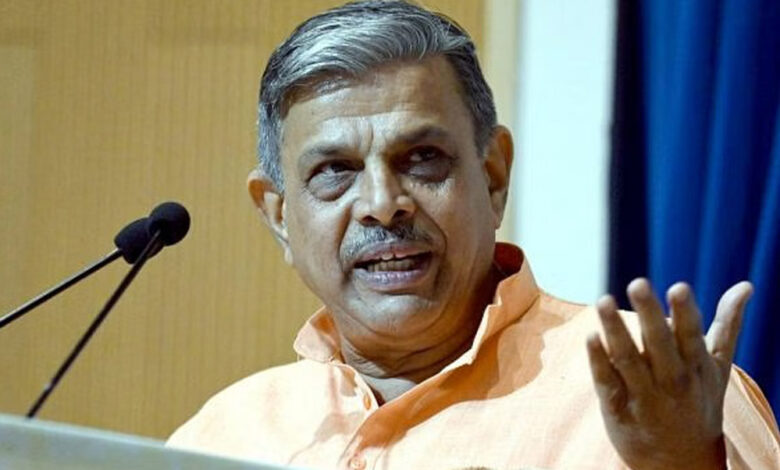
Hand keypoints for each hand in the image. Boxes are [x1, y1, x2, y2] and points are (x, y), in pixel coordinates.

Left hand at [586, 279, 752, 469]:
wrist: (682, 463)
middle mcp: (672, 380)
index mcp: (696, 365)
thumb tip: (745, 285)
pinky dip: (598, 360)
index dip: (685, 312)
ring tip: (603, 300)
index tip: (679, 287)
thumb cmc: (699, 403)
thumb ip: (727, 325)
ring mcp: (644, 395)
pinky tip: (590, 336)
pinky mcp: (618, 408)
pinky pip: (607, 382)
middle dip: (649, 313)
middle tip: (638, 283)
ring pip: (627, 358)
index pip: (691, 335)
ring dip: (614, 329)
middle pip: (658, 343)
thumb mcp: (717, 366)